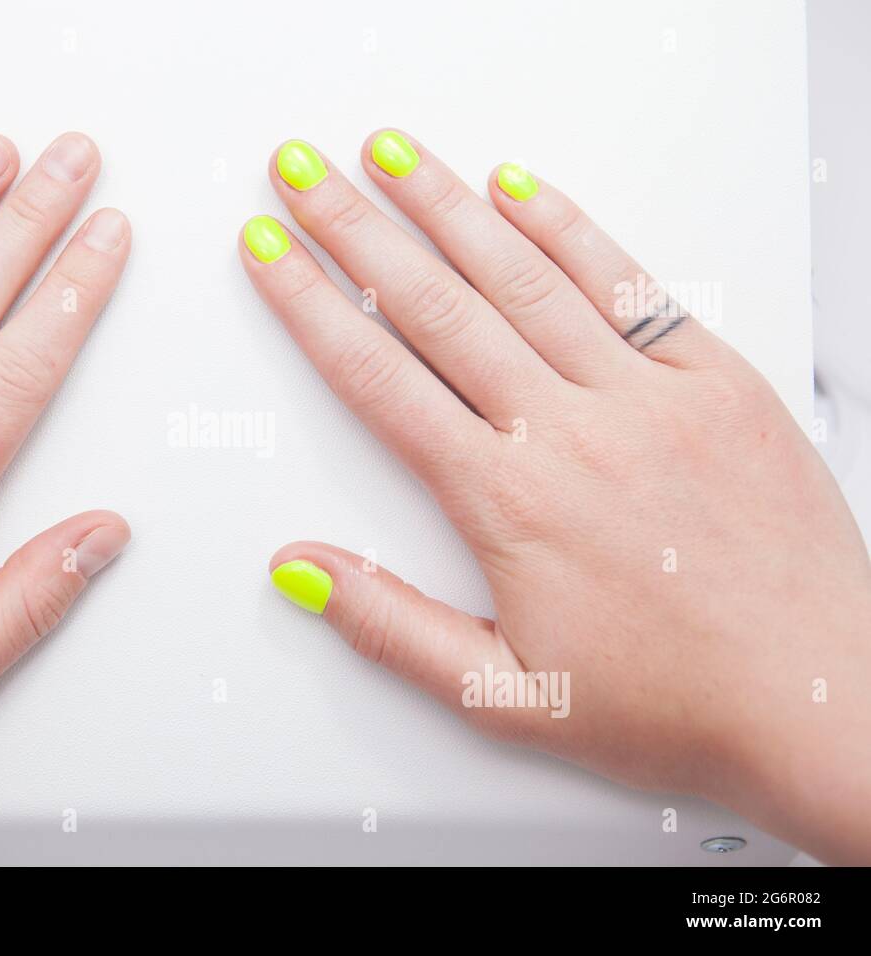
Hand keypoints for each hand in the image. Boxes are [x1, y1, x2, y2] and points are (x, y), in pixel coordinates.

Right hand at [242, 132, 870, 863]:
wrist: (823, 699)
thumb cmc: (677, 706)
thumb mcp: (503, 694)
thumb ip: (387, 624)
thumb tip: (301, 570)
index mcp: (509, 501)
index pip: (379, 378)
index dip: (311, 306)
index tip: (271, 255)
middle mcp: (572, 431)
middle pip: (434, 305)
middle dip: (354, 227)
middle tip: (303, 173)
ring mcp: (648, 397)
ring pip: (521, 276)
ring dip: (446, 204)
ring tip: (392, 154)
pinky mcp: (717, 383)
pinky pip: (627, 285)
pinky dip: (570, 230)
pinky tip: (523, 189)